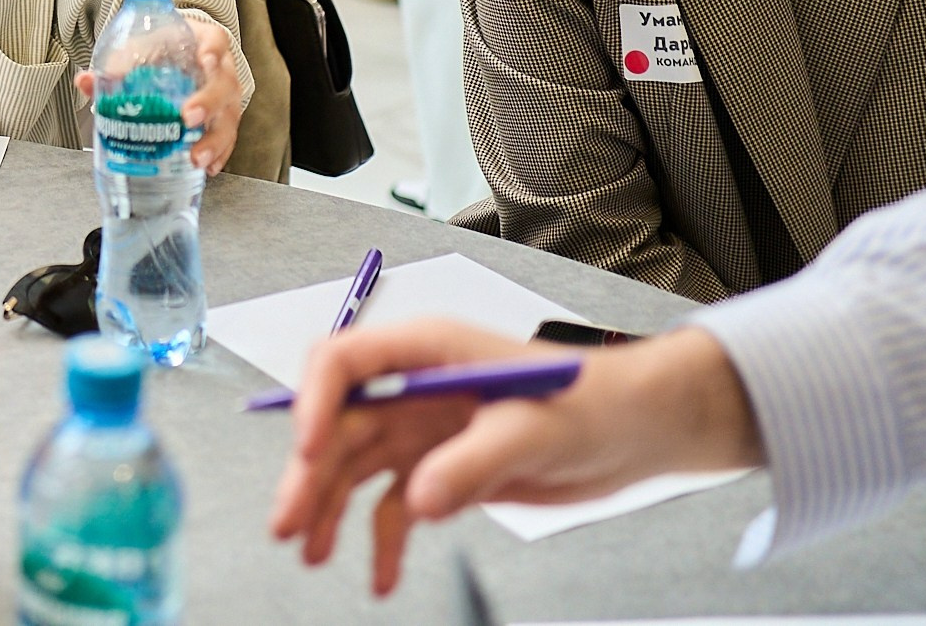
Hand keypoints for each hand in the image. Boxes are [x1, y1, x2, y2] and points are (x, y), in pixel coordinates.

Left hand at [74, 11, 247, 175]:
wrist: (172, 55)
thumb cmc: (159, 49)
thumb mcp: (138, 47)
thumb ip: (115, 64)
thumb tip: (86, 82)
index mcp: (202, 42)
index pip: (215, 40)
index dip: (213, 50)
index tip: (205, 60)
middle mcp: (220, 70)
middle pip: (225, 85)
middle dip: (209, 103)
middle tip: (188, 118)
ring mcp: (224, 98)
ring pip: (229, 118)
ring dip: (215, 140)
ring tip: (197, 158)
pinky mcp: (221, 121)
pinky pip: (227, 140)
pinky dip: (219, 155)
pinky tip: (207, 168)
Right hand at [267, 320, 762, 596]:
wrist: (637, 430)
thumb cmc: (592, 403)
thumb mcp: (533, 428)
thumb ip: (472, 462)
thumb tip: (417, 501)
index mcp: (426, 350)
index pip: (345, 363)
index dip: (315, 402)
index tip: (308, 452)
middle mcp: (413, 387)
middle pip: (338, 424)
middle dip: (309, 474)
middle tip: (288, 523)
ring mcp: (423, 428)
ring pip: (355, 468)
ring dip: (330, 509)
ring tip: (312, 554)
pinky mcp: (442, 468)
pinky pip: (394, 505)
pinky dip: (381, 542)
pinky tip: (380, 576)